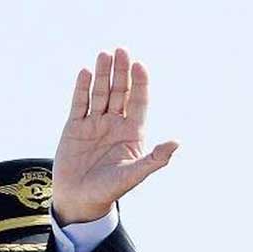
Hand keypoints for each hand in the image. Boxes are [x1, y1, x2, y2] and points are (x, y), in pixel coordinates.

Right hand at [53, 48, 178, 224]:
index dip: (140, 84)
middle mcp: (115, 124)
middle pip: (120, 92)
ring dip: (103, 75)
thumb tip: (177, 142)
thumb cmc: (110, 190)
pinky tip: (86, 72)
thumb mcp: (135, 175)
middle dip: (122, 72)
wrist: (80, 199)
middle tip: (122, 51)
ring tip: (105, 55)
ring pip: (100, 93)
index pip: (139, 102)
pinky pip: (79, 103)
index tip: (140, 66)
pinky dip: (82, 88)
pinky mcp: (75, 127)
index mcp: (133, 133)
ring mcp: (95, 124)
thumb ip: (155, 159)